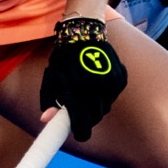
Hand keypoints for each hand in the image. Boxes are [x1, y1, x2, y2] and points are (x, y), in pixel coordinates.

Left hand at [39, 17, 127, 141]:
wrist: (84, 33)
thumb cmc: (63, 58)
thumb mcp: (50, 78)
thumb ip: (49, 100)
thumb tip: (46, 120)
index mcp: (76, 88)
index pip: (82, 122)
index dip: (80, 132)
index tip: (79, 134)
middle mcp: (95, 87)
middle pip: (95, 117)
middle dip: (87, 118)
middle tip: (79, 111)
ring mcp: (110, 82)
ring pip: (105, 107)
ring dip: (96, 105)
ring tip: (87, 91)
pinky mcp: (120, 77)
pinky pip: (113, 96)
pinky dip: (105, 94)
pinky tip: (97, 81)